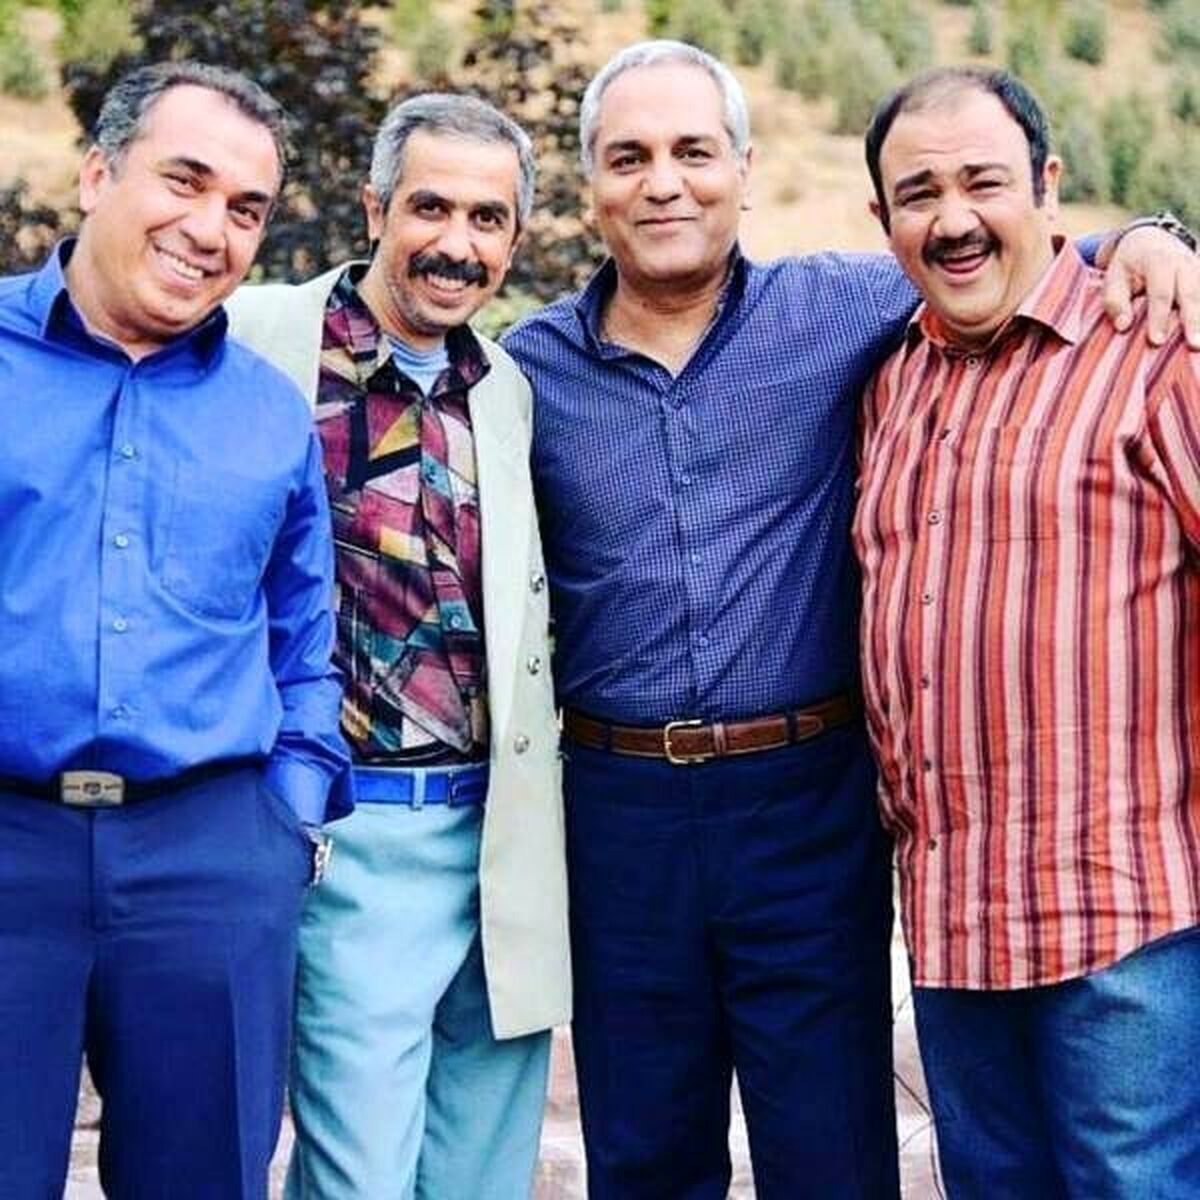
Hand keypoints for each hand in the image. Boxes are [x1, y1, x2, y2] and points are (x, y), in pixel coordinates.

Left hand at [1101, 226, 1199, 348]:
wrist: (1151, 239)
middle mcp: (1184, 263)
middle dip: (1193, 321)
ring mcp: (1199, 269)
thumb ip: (1115, 301)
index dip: (1159, 317)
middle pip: (1191, 294)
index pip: (1160, 293)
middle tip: (1194, 345)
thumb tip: (1123, 326)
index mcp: (1159, 261)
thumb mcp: (1114, 276)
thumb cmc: (1128, 265)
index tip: (1156, 340)